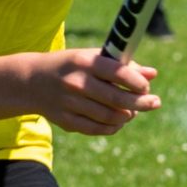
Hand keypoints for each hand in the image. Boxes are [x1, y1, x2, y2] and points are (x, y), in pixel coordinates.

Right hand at [30, 49, 159, 136]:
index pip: (119, 73)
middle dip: (141, 103)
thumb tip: (152, 74)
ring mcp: (70, 104)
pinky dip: (113, 127)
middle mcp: (77, 83)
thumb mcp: (92, 58)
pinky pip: (97, 129)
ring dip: (128, 116)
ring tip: (133, 112)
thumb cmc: (71, 66)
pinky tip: (119, 121)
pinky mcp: (66, 121)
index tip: (147, 87)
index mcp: (85, 62)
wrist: (32, 81)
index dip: (138, 83)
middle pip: (117, 99)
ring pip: (109, 117)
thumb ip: (122, 65)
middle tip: (154, 103)